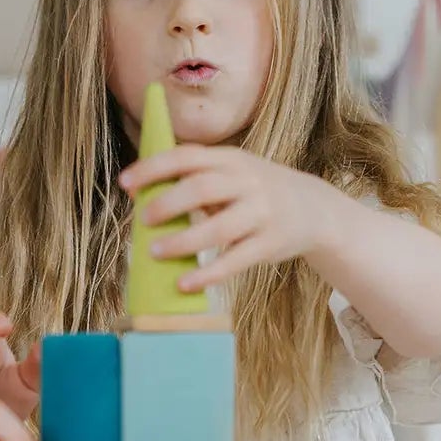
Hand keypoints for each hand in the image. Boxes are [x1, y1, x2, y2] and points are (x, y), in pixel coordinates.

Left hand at [118, 144, 345, 291]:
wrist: (314, 208)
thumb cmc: (256, 192)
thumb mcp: (233, 172)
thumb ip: (195, 178)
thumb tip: (140, 195)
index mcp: (231, 159)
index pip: (187, 157)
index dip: (154, 168)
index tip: (125, 183)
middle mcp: (248, 182)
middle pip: (202, 188)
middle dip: (168, 202)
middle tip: (143, 219)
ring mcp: (261, 213)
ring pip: (219, 228)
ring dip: (183, 241)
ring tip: (155, 252)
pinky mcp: (270, 243)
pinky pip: (235, 260)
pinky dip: (208, 274)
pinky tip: (184, 283)